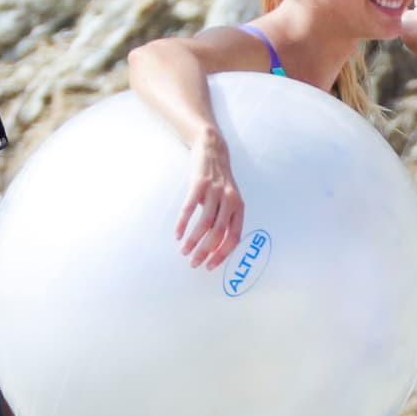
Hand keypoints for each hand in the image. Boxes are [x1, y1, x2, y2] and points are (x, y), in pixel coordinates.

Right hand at [177, 128, 243, 269]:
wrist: (212, 149)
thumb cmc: (219, 179)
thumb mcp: (228, 199)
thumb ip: (224, 219)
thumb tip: (214, 247)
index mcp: (239, 207)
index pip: (234, 237)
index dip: (222, 254)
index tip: (210, 266)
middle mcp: (229, 200)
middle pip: (218, 233)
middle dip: (205, 252)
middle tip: (194, 263)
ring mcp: (214, 191)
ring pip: (204, 223)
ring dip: (193, 241)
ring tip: (184, 252)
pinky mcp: (199, 184)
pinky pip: (189, 208)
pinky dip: (182, 224)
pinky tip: (177, 234)